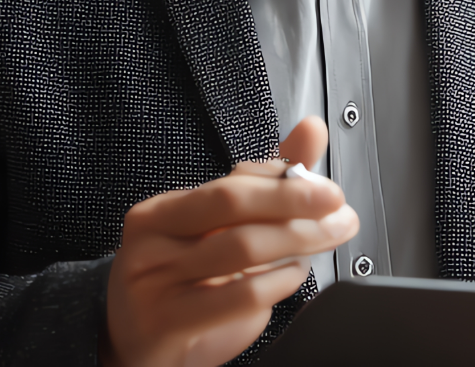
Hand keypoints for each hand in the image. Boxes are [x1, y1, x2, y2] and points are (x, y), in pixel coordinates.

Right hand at [102, 117, 357, 366]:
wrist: (137, 350)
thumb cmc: (186, 288)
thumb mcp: (220, 236)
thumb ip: (267, 184)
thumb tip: (311, 129)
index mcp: (162, 212)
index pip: (232, 181)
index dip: (286, 180)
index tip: (327, 190)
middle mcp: (151, 241)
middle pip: (232, 203)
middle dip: (295, 202)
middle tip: (338, 209)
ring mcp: (154, 281)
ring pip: (240, 247)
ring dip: (297, 242)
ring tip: (324, 241)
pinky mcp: (166, 322)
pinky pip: (238, 295)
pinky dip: (278, 283)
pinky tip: (294, 276)